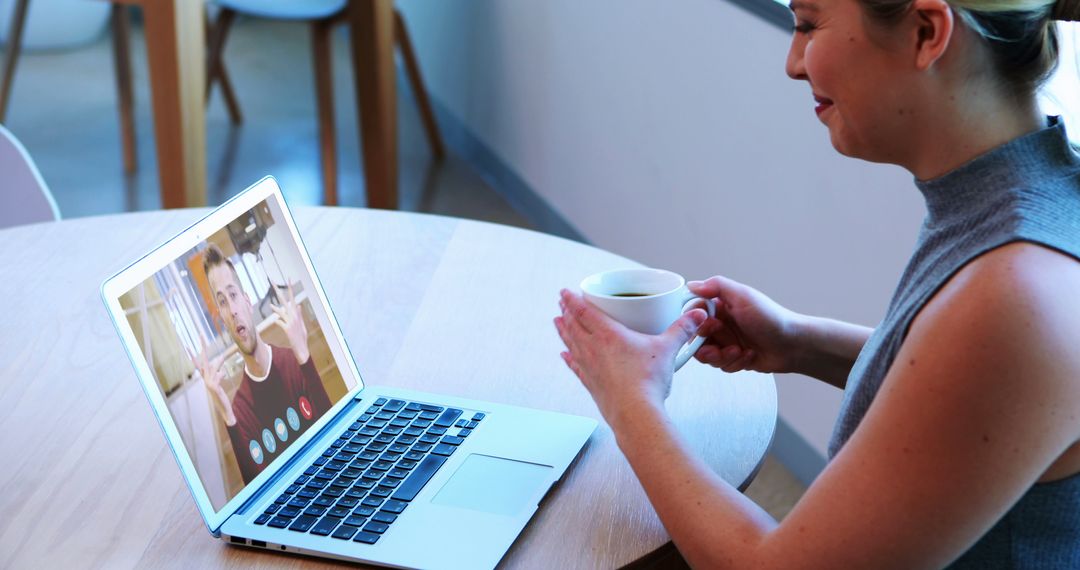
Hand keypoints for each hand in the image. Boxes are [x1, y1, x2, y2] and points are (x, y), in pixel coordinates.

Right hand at [190, 335, 236, 425]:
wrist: (222, 406)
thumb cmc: (219, 392)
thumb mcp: (219, 379)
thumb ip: (218, 370)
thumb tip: (220, 360)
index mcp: (205, 375)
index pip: (197, 363)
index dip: (192, 354)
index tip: (186, 346)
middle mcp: (205, 378)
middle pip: (204, 360)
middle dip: (203, 347)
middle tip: (201, 335)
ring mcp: (208, 382)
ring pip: (215, 366)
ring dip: (219, 362)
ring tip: (223, 357)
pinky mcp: (213, 386)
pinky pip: (220, 374)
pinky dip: (222, 374)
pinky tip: (222, 379)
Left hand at [271, 283, 309, 364]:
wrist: (301, 348)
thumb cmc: (301, 336)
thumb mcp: (301, 324)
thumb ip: (299, 314)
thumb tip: (298, 305)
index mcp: (296, 313)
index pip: (292, 297)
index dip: (290, 287)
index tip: (288, 278)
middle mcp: (293, 316)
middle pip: (285, 300)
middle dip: (278, 290)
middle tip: (272, 281)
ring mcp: (290, 322)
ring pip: (282, 311)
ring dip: (276, 309)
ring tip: (270, 305)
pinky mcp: (287, 328)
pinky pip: (280, 322)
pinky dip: (277, 321)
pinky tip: (275, 321)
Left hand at [554, 289, 707, 424]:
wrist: (636, 414)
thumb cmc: (647, 382)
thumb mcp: (668, 348)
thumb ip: (682, 329)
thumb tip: (695, 315)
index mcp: (609, 335)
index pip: (584, 311)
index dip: (572, 299)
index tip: (564, 292)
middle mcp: (593, 349)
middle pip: (573, 325)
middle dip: (566, 312)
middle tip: (561, 303)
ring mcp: (589, 367)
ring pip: (570, 343)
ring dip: (563, 331)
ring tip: (556, 322)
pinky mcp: (590, 384)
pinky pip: (574, 367)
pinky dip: (568, 359)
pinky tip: (564, 356)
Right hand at [687, 275, 800, 373]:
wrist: (793, 344)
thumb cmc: (772, 318)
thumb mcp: (743, 296)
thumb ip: (716, 286)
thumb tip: (692, 285)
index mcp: (721, 306)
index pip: (694, 314)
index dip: (696, 323)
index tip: (708, 325)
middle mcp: (722, 324)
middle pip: (696, 338)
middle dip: (707, 344)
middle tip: (723, 343)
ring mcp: (727, 342)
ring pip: (707, 355)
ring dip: (722, 356)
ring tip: (738, 350)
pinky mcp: (733, 358)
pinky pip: (721, 365)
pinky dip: (734, 362)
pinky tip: (749, 355)